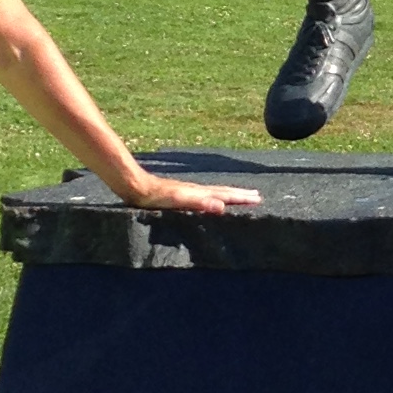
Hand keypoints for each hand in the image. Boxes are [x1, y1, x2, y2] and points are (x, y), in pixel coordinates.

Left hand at [119, 176, 264, 215]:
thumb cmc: (155, 196)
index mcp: (199, 192)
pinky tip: (209, 200)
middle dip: (240, 194)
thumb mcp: (178, 200)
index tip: (258, 198)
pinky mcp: (179, 195)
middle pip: (223, 191)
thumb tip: (222, 206)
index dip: (241, 197)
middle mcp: (196, 190)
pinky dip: (214, 198)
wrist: (135, 186)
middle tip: (256, 196)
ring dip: (228, 195)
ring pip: (214, 192)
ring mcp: (188, 192)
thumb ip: (199, 202)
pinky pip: (204, 196)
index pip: (225, 195)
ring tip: (239, 196)